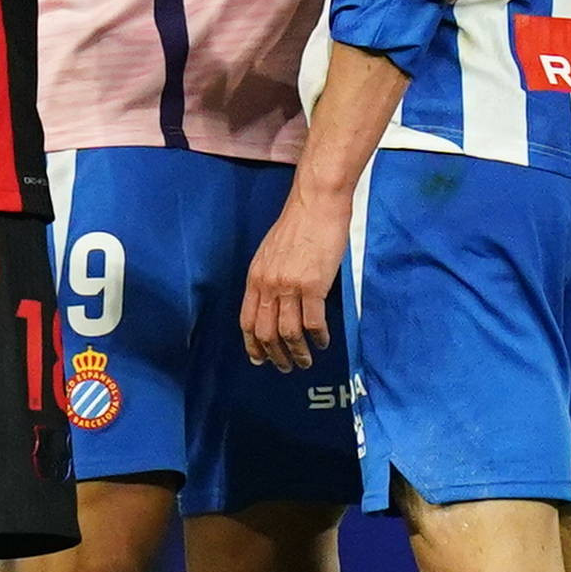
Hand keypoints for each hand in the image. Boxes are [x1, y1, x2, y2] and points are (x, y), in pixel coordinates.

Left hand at [240, 192, 347, 370]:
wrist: (316, 205)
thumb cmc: (298, 225)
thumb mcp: (271, 253)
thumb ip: (269, 278)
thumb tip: (274, 301)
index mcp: (255, 278)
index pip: (247, 321)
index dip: (252, 345)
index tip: (259, 359)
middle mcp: (268, 285)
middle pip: (265, 332)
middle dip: (275, 355)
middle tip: (285, 367)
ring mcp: (289, 286)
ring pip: (288, 333)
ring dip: (297, 353)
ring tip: (305, 361)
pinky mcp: (313, 286)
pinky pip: (313, 323)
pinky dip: (318, 338)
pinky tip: (323, 342)